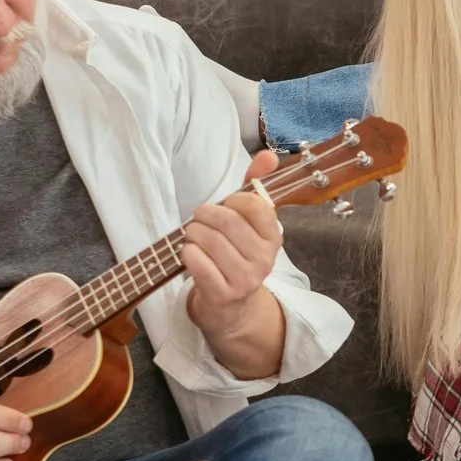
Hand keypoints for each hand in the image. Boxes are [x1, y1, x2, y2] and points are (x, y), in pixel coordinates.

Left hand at [182, 149, 284, 334]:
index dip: (231, 200)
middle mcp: (264, 259)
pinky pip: (195, 261)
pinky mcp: (222, 294)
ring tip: (194, 238)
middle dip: (203, 215)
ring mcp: (244, 279)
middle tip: (199, 221)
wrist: (233, 306)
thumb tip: (268, 155)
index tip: (225, 207)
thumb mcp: (250, 223)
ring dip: (192, 234)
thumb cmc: (237, 254)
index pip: (253, 205)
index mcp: (274, 237)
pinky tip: (191, 255)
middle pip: (225, 221)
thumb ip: (256, 186)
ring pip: (207, 240)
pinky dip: (187, 253)